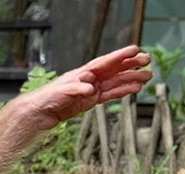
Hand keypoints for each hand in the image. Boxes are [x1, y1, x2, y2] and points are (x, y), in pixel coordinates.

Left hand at [23, 45, 152, 130]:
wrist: (38, 113)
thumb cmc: (45, 99)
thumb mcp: (59, 92)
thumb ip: (75, 89)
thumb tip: (90, 88)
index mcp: (81, 73)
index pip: (104, 62)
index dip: (120, 56)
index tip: (134, 50)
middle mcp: (88, 80)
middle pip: (113, 70)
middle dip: (130, 65)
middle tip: (147, 61)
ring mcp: (91, 90)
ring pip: (115, 82)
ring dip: (130, 79)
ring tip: (146, 77)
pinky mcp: (90, 101)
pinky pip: (110, 94)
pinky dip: (122, 91)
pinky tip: (133, 89)